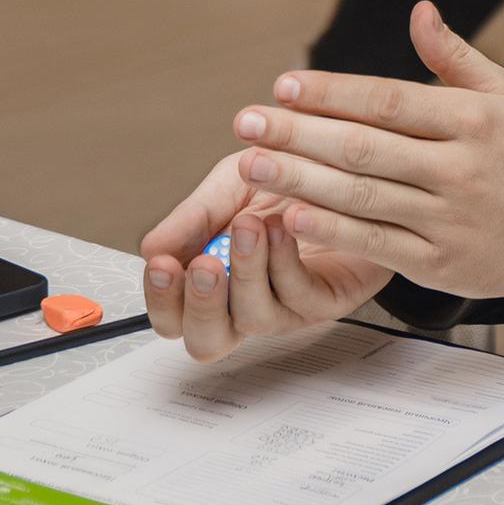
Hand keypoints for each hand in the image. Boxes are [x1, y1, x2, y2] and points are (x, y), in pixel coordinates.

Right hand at [140, 154, 387, 361]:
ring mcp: (286, 307)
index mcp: (214, 278)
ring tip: (251, 225)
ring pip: (254, 318)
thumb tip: (152, 249)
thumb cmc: (290, 179)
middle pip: (206, 340)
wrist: (351, 164)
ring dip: (247, 272)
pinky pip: (300, 296)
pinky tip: (285, 227)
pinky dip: (287, 262)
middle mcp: (246, 302)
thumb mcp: (232, 184)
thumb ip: (195, 216)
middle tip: (205, 265)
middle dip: (200, 305)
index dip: (162, 300)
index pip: (174, 314)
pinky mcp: (328, 299)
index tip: (162, 263)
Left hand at [226, 2, 503, 341]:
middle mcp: (459, 168)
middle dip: (298, 134)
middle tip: (247, 122)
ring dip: (299, 182)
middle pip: (364, 148)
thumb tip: (418, 10)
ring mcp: (447, 220)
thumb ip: (453, 56)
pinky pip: (375, 245)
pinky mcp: (439, 264)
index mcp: (472, 118)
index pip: (387, 100)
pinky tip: (290, 218)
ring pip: (361, 197)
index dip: (332, 92)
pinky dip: (331, 231)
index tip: (283, 84)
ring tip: (252, 166)